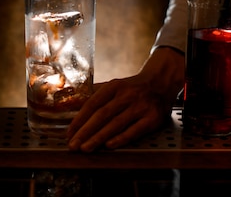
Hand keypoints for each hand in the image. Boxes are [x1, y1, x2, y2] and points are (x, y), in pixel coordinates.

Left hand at [67, 46, 184, 152]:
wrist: (161, 83)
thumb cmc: (133, 88)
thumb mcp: (115, 85)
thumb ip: (97, 96)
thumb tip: (74, 109)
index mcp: (114, 86)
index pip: (92, 104)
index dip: (79, 119)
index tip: (69, 133)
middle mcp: (126, 95)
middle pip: (102, 114)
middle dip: (85, 131)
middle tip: (73, 145)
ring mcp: (140, 106)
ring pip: (116, 123)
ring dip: (99, 137)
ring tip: (86, 148)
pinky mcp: (152, 118)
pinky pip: (135, 130)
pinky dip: (121, 138)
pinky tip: (109, 145)